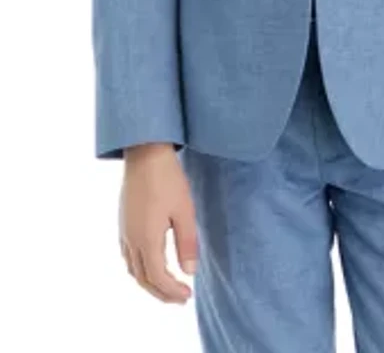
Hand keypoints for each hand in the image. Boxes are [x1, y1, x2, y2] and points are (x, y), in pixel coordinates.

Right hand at [119, 143, 197, 302]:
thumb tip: (190, 272)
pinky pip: (128, 256)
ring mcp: (124, 231)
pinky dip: (140, 268)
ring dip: (149, 282)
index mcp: (147, 239)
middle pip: (142, 278)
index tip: (188, 295)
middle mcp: (131, 239)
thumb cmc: (168, 180)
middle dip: (160, 293)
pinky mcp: (123, 222)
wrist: (145, 154)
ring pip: (133, 269)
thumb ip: (187, 244)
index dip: (172, 291)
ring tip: (167, 286)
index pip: (157, 277)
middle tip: (180, 298)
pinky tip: (152, 264)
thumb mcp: (185, 212)